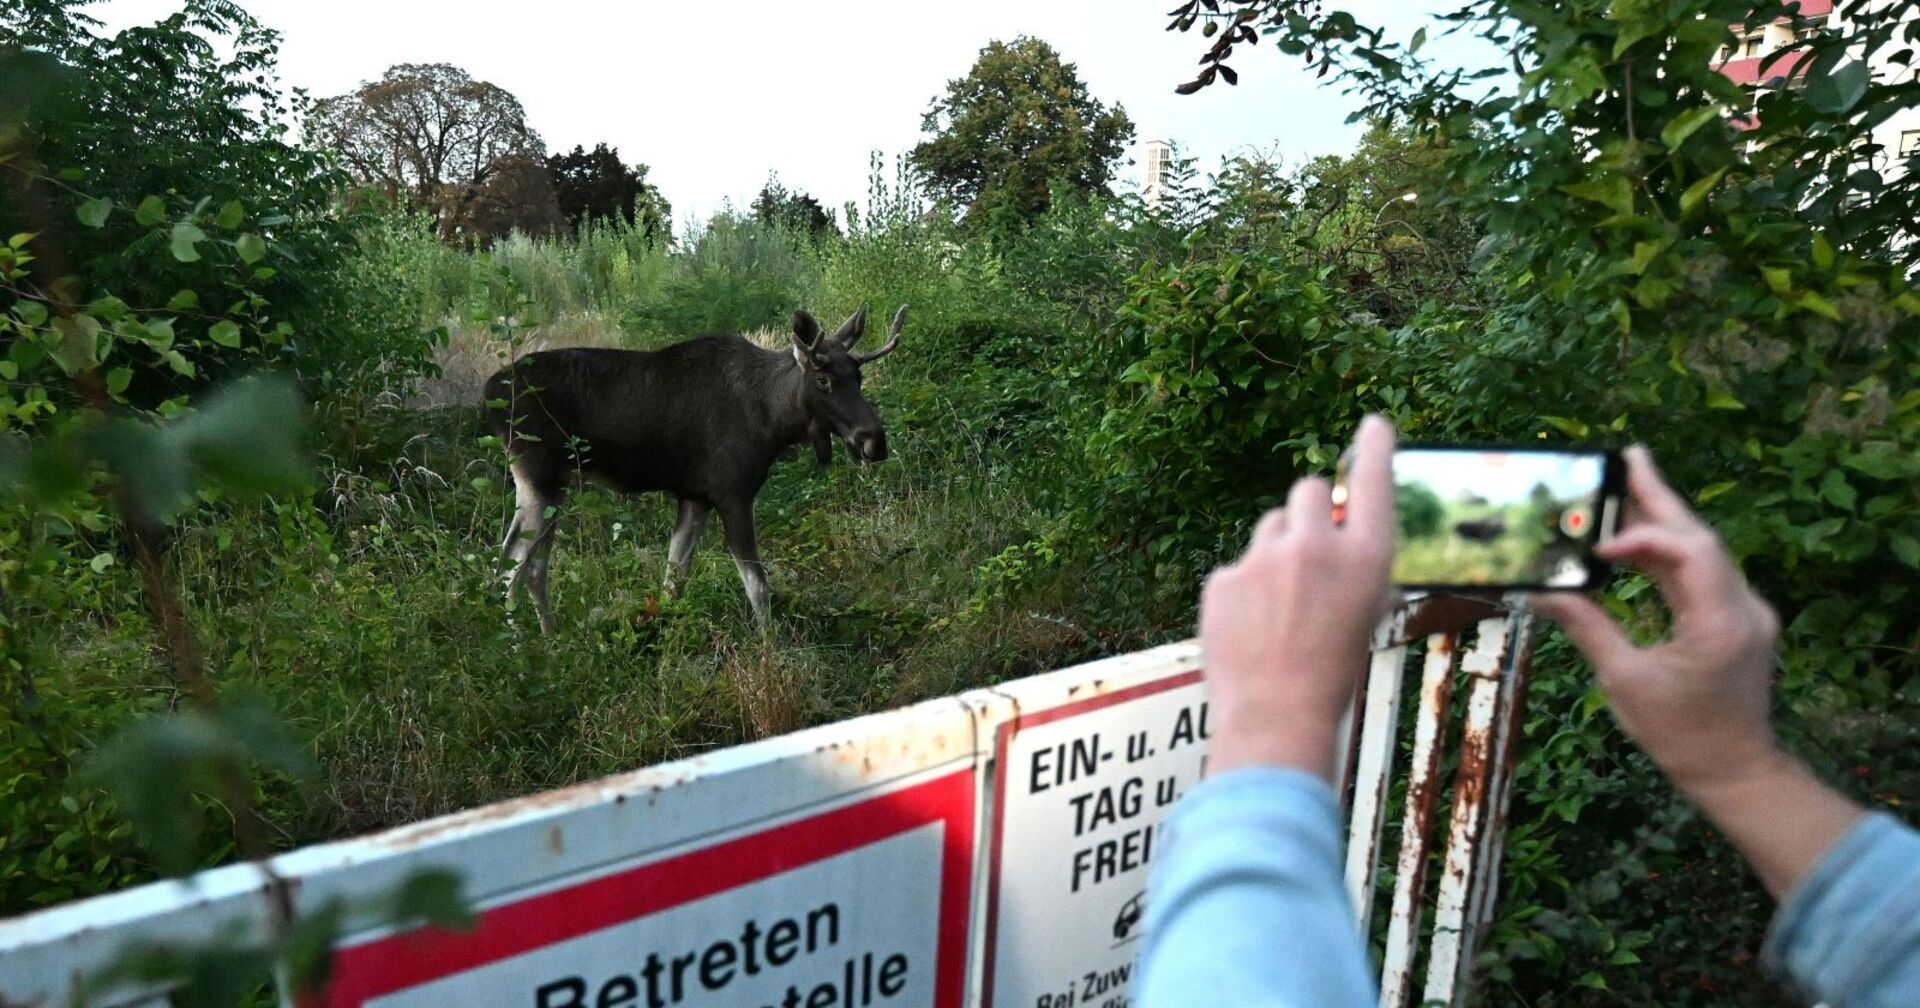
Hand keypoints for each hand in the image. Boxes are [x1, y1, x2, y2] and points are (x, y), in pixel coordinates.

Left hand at [1201, 414, 1396, 781]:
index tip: (1373, 424)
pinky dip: (1244, 590)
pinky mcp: (1224, 578)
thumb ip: (1351, 566)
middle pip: (1309, 491)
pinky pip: (1238, 567)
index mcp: (1367, 559)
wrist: (1276, 718)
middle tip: (1308, 551)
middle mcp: (1318, 547)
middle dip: (1309, 512)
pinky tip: (1252, 630)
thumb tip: (1334, 533)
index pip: (1374, 483)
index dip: (1374, 449)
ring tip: (1280, 608)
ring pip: (1270, 528)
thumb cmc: (1331, 673)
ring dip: (1276, 552)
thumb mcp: (1364, 612)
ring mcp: (1265, 559)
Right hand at [1533, 446, 1782, 793]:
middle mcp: (1743, 607)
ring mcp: (1746, 611)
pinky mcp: (1738, 619)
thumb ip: (1587, 628)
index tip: (1596, 546)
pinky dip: (1671, 552)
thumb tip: (1540, 593)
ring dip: (1665, 520)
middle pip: (1701, 537)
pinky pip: (1705, 572)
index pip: (1688, 554)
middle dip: (1661, 496)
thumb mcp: (1625, 683)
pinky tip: (1640, 539)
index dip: (1643, 536)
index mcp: (1720, 623)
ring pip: (1704, 551)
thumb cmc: (1680, 735)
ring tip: (1627, 484)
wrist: (1735, 769)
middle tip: (1628, 456)